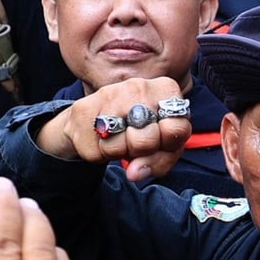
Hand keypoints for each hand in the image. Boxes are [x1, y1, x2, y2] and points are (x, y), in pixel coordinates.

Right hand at [35, 77, 191, 180]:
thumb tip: (135, 173)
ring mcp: (109, 94)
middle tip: (136, 142)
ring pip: (118, 147)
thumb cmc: (140, 131)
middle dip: (141, 150)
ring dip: (119, 152)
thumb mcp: (163, 146)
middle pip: (146, 140)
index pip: (176, 129)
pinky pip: (95, 151)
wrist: (97, 119)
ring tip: (119, 138)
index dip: (168, 144)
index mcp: (166, 89)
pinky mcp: (83, 108)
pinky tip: (102, 138)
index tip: (161, 139)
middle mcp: (139, 86)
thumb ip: (160, 160)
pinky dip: (99, 154)